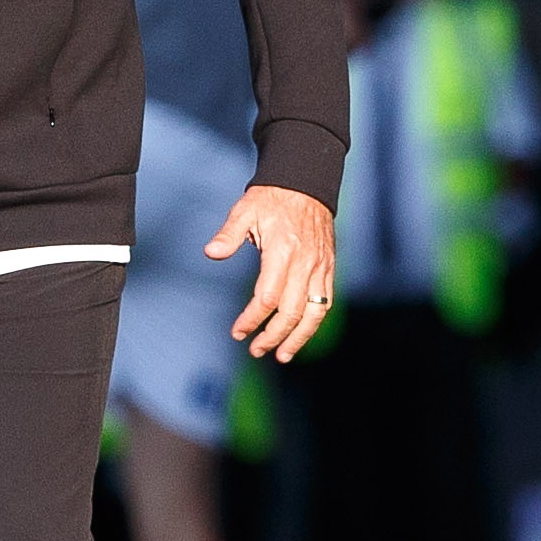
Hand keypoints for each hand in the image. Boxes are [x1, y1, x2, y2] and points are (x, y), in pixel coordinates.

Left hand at [208, 184, 338, 363]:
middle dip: (272, 336)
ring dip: (298, 338)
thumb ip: (229, 234)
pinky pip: (326, 303)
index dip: (251, 318)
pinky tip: (301, 335)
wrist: (306, 185)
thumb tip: (212, 252)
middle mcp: (304, 264)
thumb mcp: (245, 210)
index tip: (237, 332)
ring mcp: (320, 268)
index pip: (267, 297)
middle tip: (255, 350)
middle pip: (291, 311)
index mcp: (282, 252)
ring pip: (314, 313)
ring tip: (283, 355)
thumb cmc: (272, 199)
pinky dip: (314, 323)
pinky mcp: (328, 269)